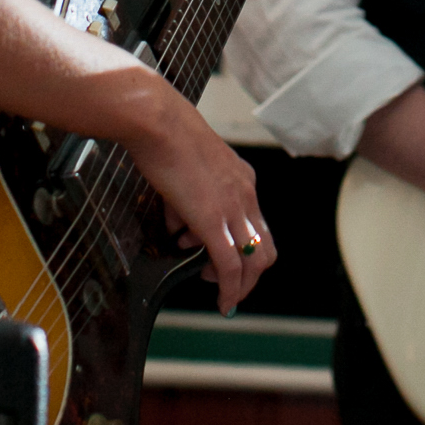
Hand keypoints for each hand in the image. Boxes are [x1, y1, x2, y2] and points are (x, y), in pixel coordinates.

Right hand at [120, 94, 276, 310]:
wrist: (159, 122)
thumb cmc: (165, 137)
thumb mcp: (187, 171)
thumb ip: (189, 202)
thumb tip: (179, 227)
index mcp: (242, 179)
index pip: (256, 224)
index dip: (244, 249)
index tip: (222, 260)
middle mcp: (246, 194)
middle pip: (265, 247)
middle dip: (249, 274)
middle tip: (226, 283)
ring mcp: (233, 207)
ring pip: (253, 260)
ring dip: (239, 283)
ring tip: (210, 283)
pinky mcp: (213, 220)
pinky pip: (230, 266)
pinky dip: (229, 289)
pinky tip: (222, 302)